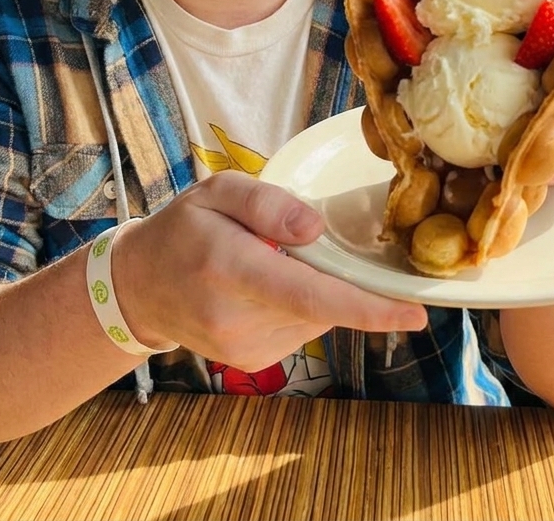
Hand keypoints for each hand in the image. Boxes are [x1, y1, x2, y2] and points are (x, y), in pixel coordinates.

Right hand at [113, 170, 426, 371]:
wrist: (139, 288)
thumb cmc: (183, 230)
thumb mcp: (215, 191)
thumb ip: (266, 203)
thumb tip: (316, 229)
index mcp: (230, 268)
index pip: (309, 294)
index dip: (367, 307)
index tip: (415, 314)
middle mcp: (238, 318)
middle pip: (320, 303)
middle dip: (340, 278)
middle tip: (308, 247)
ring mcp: (245, 349)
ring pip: (314, 316)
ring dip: (313, 289)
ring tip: (269, 263)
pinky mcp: (252, 362)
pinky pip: (300, 328)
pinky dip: (300, 305)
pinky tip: (267, 287)